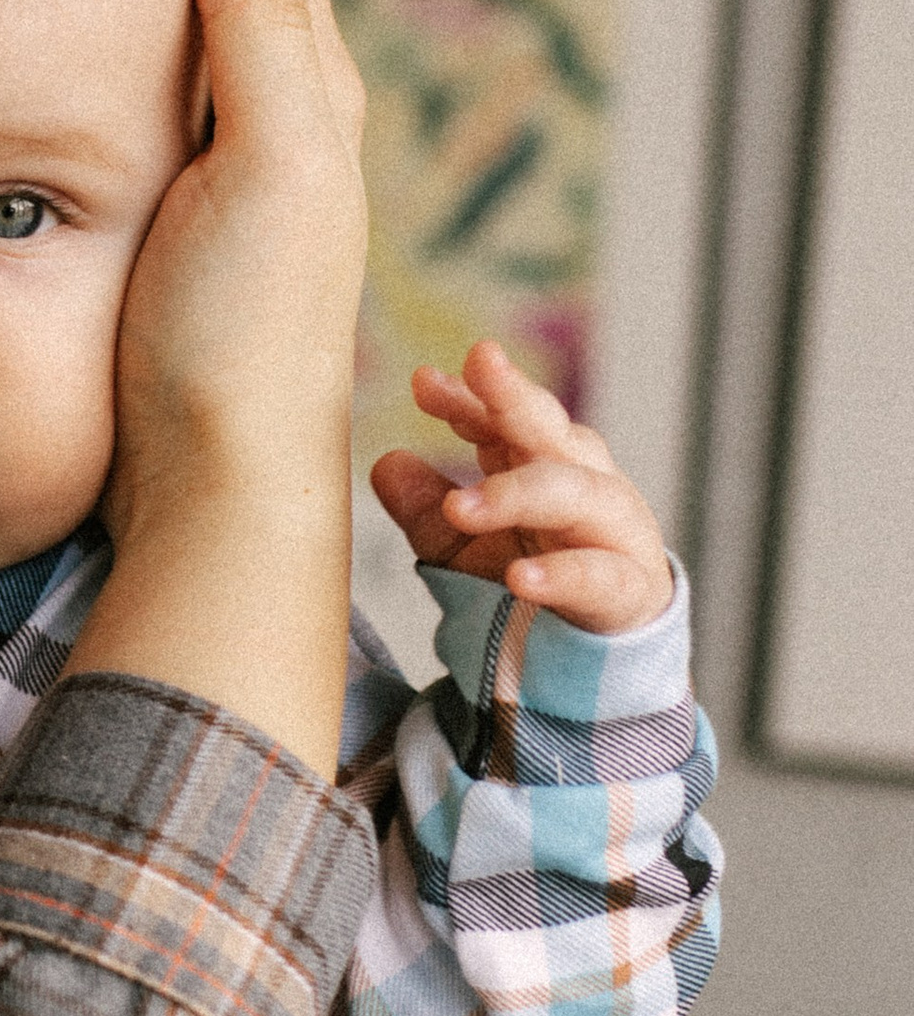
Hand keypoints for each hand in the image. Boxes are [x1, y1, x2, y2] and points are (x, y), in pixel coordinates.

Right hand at [72, 0, 368, 776]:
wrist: (220, 482)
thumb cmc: (245, 338)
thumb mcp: (271, 169)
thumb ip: (262, 29)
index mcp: (301, 83)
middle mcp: (272, 112)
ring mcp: (224, 166)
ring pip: (196, 8)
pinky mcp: (170, 217)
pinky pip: (155, 78)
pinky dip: (131, 16)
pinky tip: (86, 22)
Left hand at [370, 339, 672, 633]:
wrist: (600, 653)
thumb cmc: (534, 583)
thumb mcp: (466, 548)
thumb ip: (427, 510)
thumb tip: (385, 463)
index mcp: (542, 464)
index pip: (505, 418)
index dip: (469, 397)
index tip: (424, 381)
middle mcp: (584, 483)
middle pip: (550, 430)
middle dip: (516, 396)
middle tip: (482, 363)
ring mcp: (613, 532)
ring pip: (577, 493)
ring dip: (518, 492)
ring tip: (460, 506)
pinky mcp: (629, 589)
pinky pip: (598, 575)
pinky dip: (561, 574)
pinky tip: (522, 577)